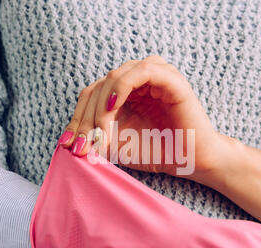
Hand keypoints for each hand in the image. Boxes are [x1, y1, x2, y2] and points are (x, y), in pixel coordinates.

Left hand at [60, 55, 233, 177]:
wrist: (191, 162)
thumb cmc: (158, 152)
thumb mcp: (117, 145)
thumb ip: (95, 137)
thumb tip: (68, 141)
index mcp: (125, 92)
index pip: (91, 95)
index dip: (77, 118)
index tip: (68, 145)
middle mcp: (138, 80)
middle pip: (98, 86)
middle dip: (86, 118)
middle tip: (82, 145)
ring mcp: (155, 76)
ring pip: (114, 77)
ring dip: (102, 107)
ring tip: (100, 133)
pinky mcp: (171, 79)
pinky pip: (141, 72)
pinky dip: (122, 86)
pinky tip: (112, 107)